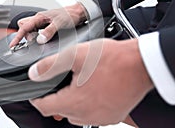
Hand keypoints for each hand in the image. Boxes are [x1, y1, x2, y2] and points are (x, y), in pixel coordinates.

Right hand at [9, 3, 86, 46]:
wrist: (78, 13)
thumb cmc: (70, 15)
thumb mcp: (60, 23)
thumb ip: (49, 31)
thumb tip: (40, 40)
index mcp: (39, 17)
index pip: (24, 27)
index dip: (17, 37)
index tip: (13, 46)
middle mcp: (39, 20)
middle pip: (24, 30)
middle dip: (28, 37)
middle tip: (37, 41)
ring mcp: (42, 24)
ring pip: (30, 32)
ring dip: (34, 37)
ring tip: (43, 39)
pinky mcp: (46, 27)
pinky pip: (37, 33)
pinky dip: (38, 37)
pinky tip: (46, 39)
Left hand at [28, 38, 153, 125]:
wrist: (141, 64)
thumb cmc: (112, 59)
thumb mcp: (75, 55)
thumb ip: (50, 66)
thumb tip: (34, 73)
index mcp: (75, 101)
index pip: (45, 107)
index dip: (36, 99)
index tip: (35, 92)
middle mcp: (87, 115)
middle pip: (60, 111)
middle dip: (54, 98)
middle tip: (58, 83)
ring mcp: (102, 118)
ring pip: (76, 115)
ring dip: (70, 103)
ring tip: (74, 86)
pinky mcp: (113, 116)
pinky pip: (92, 116)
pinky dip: (87, 107)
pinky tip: (91, 91)